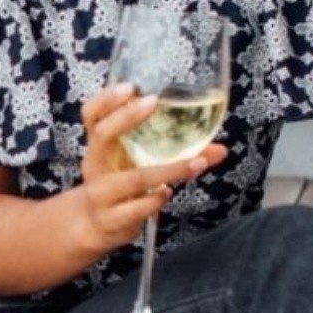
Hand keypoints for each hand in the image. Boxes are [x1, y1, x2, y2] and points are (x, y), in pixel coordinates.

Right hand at [74, 83, 226, 256]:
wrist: (91, 226)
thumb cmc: (118, 185)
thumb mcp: (136, 165)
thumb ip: (175, 155)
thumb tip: (220, 149)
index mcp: (100, 146)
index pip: (91, 114)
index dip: (106, 99)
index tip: (130, 87)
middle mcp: (96, 165)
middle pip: (102, 135)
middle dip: (126, 117)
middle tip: (153, 102)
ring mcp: (101, 193)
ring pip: (132, 178)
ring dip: (168, 170)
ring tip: (195, 163)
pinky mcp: (111, 219)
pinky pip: (134, 209)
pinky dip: (155, 200)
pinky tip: (167, 193)